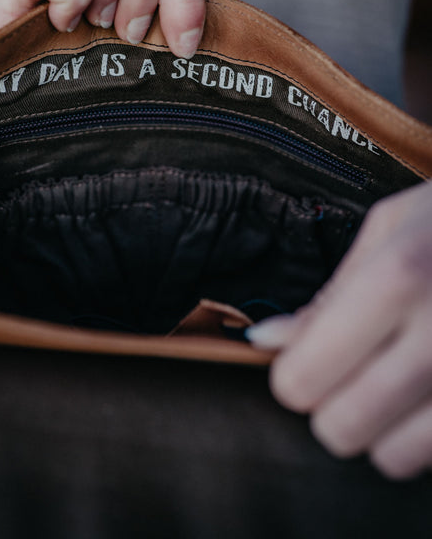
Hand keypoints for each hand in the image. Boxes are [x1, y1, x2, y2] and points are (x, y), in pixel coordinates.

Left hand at [247, 178, 431, 478]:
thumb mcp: (391, 228)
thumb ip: (330, 292)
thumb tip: (269, 340)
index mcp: (398, 278)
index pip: (305, 376)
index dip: (294, 373)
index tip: (304, 360)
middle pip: (342, 428)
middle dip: (330, 406)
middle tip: (349, 372)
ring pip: (393, 458)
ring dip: (381, 429)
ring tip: (396, 383)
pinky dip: (423, 434)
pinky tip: (429, 390)